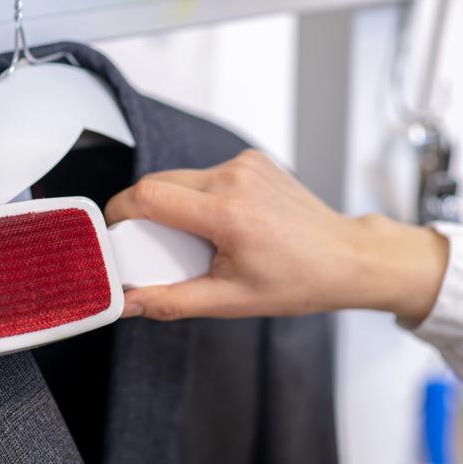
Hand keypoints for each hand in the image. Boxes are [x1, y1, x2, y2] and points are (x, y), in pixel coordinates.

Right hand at [104, 149, 448, 322]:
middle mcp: (234, 178)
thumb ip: (170, 301)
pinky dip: (198, 196)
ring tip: (193, 239)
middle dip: (144, 214)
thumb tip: (126, 303)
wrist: (345, 257)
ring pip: (180, 177)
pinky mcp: (252, 160)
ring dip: (172, 204)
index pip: (148, 196)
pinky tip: (217, 222)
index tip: (116, 235)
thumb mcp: (229, 301)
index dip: (120, 213)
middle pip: (158, 183)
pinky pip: (205, 173)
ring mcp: (245, 164)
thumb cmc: (297, 281)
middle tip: (155, 247)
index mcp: (227, 213)